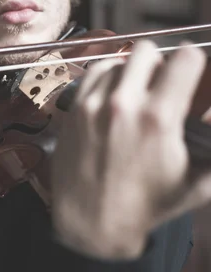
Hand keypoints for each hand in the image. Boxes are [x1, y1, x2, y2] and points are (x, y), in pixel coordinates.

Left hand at [50, 40, 210, 259]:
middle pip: (147, 50)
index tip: (193, 68)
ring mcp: (94, 105)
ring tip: (137, 91)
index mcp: (159, 119)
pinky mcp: (74, 109)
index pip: (185, 58)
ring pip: (118, 60)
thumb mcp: (198, 183)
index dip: (194, 60)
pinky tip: (114, 94)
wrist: (92, 221)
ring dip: (132, 71)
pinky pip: (93, 74)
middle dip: (161, 62)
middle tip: (163, 80)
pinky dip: (107, 77)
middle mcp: (124, 105)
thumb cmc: (144, 206)